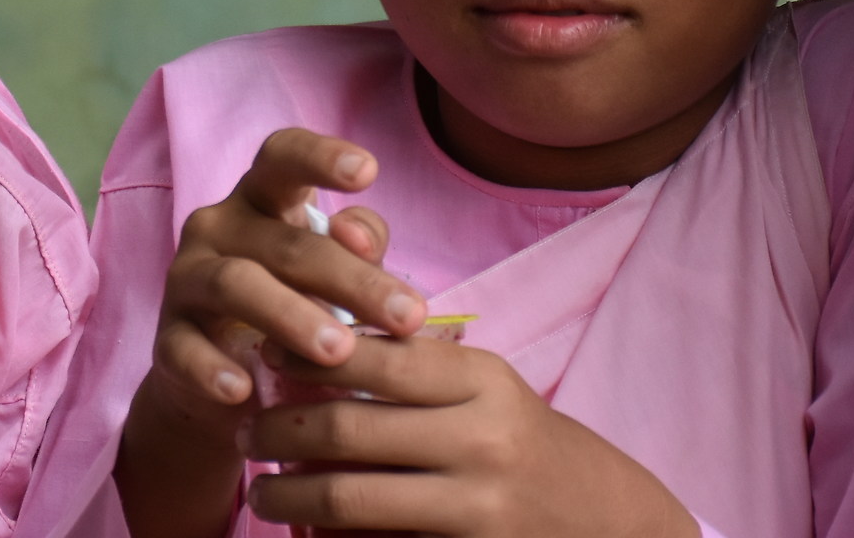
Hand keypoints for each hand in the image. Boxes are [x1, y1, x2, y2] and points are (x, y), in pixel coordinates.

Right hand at [116, 129, 427, 537]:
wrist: (220, 380)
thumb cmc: (295, 302)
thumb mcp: (333, 273)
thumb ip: (359, 246)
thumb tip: (364, 241)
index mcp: (262, 199)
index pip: (283, 158)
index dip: (321, 157)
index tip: (368, 171)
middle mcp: (219, 227)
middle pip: (286, 243)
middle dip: (352, 280)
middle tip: (408, 318)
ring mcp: (186, 280)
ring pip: (235, 284)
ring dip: (290, 315)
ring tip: (339, 351)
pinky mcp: (167, 338)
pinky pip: (184, 349)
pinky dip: (211, 369)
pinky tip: (243, 391)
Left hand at [245, 336, 697, 537]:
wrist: (607, 521)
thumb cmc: (523, 442)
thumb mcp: (486, 388)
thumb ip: (416, 363)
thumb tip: (312, 335)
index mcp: (481, 378)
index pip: (372, 354)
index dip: (304, 354)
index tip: (262, 355)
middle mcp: (481, 436)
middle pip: (347, 424)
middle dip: (279, 430)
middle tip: (246, 434)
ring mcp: (477, 502)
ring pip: (349, 494)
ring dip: (287, 491)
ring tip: (258, 490)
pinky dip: (327, 537)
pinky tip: (304, 531)